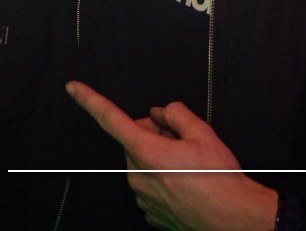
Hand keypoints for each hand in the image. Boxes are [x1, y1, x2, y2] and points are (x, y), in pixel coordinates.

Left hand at [66, 81, 277, 230]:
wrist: (232, 219)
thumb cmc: (220, 180)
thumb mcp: (203, 133)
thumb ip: (175, 114)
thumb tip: (162, 113)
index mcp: (146, 151)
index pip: (110, 118)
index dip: (89, 100)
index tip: (73, 88)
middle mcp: (137, 175)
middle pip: (135, 140)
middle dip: (153, 135)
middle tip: (181, 143)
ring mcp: (141, 196)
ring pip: (142, 164)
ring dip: (159, 159)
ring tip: (188, 168)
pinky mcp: (148, 211)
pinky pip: (149, 185)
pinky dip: (163, 179)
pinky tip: (185, 184)